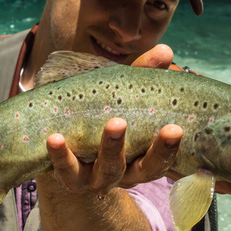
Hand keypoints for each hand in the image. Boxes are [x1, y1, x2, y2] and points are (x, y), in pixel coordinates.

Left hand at [46, 44, 230, 195]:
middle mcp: (126, 174)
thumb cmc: (103, 121)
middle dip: (152, 150)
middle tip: (156, 125)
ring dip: (112, 147)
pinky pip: (66, 171)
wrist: (67, 149)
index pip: (163, 159)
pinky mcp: (71, 179)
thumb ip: (142, 78)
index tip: (176, 128)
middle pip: (144, 169)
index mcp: (144, 159)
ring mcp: (98, 179)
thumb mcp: (123, 101)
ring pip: (108, 169)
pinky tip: (55, 139)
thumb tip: (165, 50)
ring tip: (115, 123)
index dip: (169, 147)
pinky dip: (61, 155)